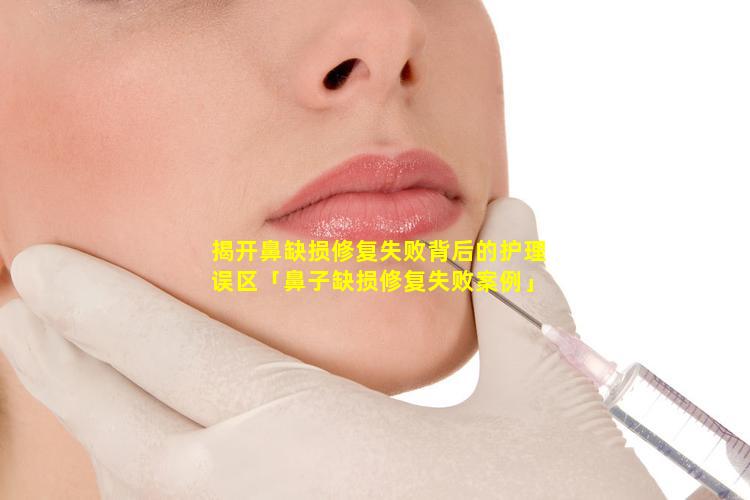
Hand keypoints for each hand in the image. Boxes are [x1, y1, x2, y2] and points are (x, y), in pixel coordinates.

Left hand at [0, 197, 664, 498]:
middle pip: (124, 427)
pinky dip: (144, 494)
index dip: (97, 303)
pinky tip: (147, 467)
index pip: (172, 352)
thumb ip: (514, 298)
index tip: (36, 265)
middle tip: (17, 313)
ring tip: (74, 377)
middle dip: (62, 364)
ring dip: (97, 427)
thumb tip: (514, 209)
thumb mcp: (545, 402)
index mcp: (313, 438)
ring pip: (137, 493)